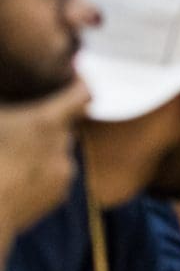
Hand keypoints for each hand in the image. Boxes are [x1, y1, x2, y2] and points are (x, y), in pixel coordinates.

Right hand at [0, 78, 89, 235]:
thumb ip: (6, 102)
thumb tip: (17, 109)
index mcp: (46, 122)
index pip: (80, 95)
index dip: (80, 83)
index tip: (76, 76)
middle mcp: (63, 147)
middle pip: (63, 125)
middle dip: (46, 121)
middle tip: (20, 123)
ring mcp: (64, 173)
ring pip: (57, 150)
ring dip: (41, 147)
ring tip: (10, 154)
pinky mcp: (59, 195)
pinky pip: (55, 173)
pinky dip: (40, 170)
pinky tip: (14, 175)